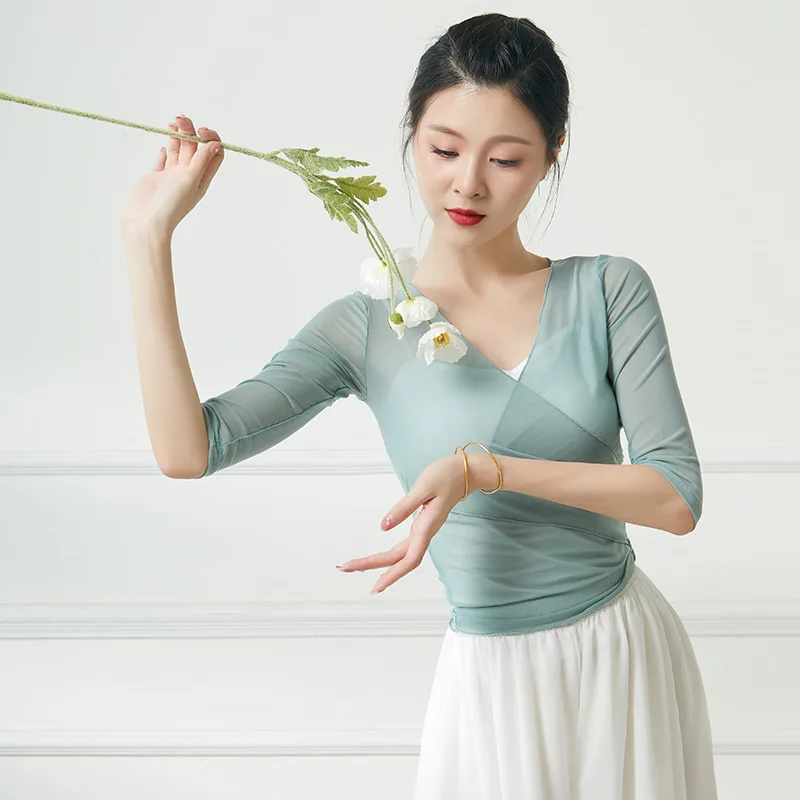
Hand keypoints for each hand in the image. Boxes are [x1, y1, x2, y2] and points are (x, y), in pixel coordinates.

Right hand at [121, 114, 224, 234]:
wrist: (146, 221)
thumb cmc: (170, 204)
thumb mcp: (190, 179)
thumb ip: (201, 160)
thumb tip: (215, 144)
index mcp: (202, 178)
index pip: (214, 154)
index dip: (210, 139)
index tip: (200, 131)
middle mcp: (188, 176)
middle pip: (194, 148)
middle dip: (190, 131)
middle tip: (180, 119)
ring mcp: (172, 177)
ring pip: (178, 151)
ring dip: (177, 136)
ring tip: (173, 123)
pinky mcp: (156, 178)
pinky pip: (163, 162)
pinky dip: (165, 153)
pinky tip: (163, 148)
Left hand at [336, 453, 467, 593]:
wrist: (468, 471)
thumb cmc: (447, 475)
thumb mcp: (423, 487)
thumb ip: (403, 508)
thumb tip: (382, 527)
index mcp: (427, 527)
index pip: (408, 559)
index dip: (391, 574)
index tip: (374, 586)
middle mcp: (425, 533)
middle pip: (399, 560)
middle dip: (372, 566)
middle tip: (344, 567)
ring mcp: (424, 530)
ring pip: (400, 555)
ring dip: (378, 563)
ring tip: (355, 566)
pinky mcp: (422, 524)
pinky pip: (403, 547)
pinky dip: (388, 555)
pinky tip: (379, 559)